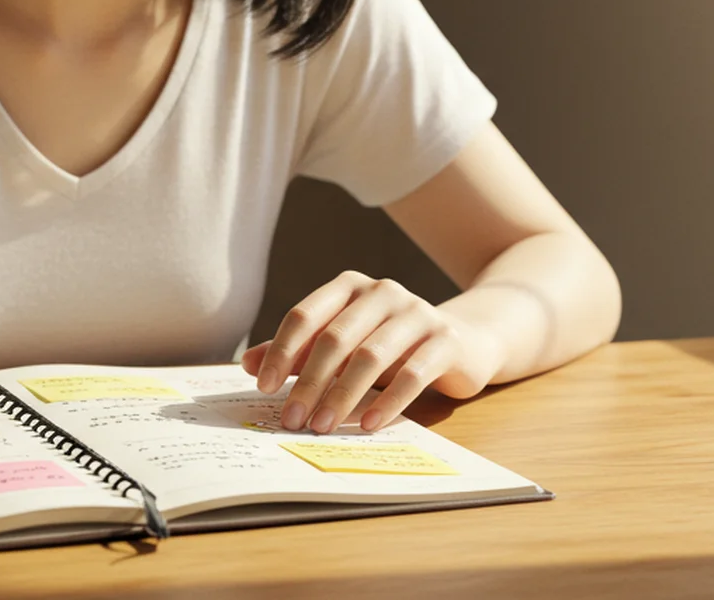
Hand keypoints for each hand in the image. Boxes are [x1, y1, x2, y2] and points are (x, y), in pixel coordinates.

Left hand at [242, 270, 496, 432]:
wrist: (464, 340)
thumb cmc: (390, 344)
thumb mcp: (343, 345)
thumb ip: (298, 352)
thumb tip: (249, 366)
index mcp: (350, 286)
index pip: (305, 316)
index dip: (281, 351)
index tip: (263, 388)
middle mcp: (383, 291)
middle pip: (335, 339)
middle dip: (309, 382)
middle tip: (291, 419)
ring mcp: (417, 312)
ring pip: (370, 357)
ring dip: (342, 396)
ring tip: (321, 427)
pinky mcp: (445, 340)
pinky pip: (412, 373)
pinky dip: (387, 402)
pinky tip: (367, 425)